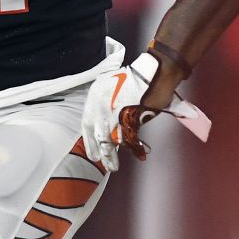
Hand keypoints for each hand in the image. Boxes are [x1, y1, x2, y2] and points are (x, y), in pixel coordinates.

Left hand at [81, 53, 210, 171]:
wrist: (153, 71)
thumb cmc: (136, 80)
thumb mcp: (113, 87)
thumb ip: (108, 106)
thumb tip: (108, 126)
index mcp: (95, 95)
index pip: (86, 122)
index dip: (89, 140)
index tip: (91, 153)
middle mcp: (99, 103)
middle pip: (96, 133)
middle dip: (99, 151)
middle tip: (102, 163)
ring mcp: (113, 110)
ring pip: (109, 139)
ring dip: (111, 155)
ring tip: (113, 167)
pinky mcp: (128, 116)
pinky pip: (127, 136)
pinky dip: (131, 147)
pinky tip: (135, 153)